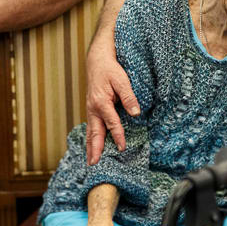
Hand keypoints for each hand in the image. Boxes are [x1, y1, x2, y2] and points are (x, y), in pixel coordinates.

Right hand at [85, 38, 138, 164]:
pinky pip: (91, 127)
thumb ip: (129, 97)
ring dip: (90, 147)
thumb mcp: (122, 80)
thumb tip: (136, 113)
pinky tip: (92, 146)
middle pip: (94, 132)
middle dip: (94, 149)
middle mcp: (93, 109)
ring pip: (90, 131)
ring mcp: (90, 110)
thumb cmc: (110, 69)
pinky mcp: (92, 110)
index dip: (118, 135)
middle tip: (93, 164)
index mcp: (101, 102)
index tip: (122, 147)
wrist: (97, 61)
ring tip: (90, 161)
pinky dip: (90, 138)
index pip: (111, 123)